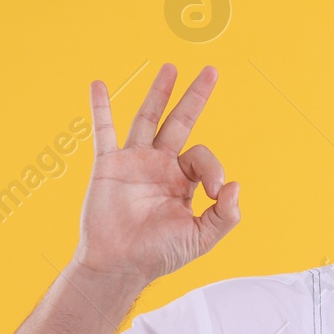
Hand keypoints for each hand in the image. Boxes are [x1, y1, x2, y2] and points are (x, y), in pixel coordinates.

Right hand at [74, 64, 240, 283]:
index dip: (212, 168)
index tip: (212, 189)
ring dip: (159, 93)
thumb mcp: (201, 238)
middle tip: (212, 71)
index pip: (202, 156)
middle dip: (195, 97)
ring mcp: (133, 162)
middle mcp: (160, 165)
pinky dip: (100, 109)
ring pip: (148, 119)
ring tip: (171, 67)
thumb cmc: (159, 254)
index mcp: (182, 180)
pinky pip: (103, 132)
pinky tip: (98, 85)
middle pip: (180, 122)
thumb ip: (225, 215)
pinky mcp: (108, 165)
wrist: (121, 265)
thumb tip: (234, 185)